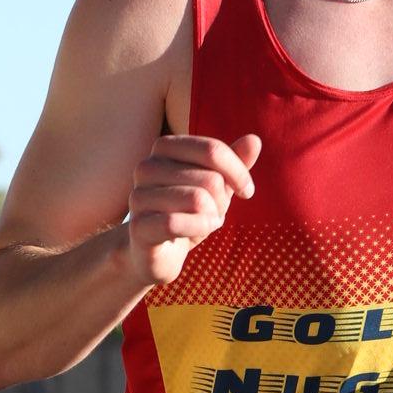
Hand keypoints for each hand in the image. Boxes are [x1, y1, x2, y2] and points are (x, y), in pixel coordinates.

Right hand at [116, 132, 261, 287]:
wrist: (155, 252)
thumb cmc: (187, 212)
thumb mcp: (215, 186)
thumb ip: (232, 163)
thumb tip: (255, 140)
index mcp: (164, 148)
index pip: (212, 150)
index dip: (238, 172)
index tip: (247, 191)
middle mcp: (147, 167)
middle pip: (210, 179)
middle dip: (222, 202)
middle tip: (214, 214)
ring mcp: (139, 196)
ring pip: (198, 200)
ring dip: (212, 217)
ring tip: (204, 223)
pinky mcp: (138, 226)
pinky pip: (176, 222)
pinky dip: (199, 228)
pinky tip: (200, 232)